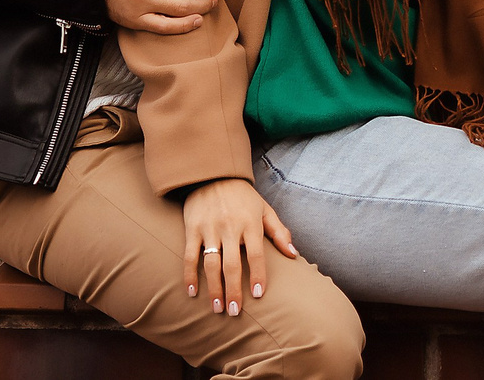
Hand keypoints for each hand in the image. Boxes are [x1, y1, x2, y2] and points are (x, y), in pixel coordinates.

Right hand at [183, 175, 299, 314]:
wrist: (211, 172)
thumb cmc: (242, 195)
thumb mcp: (264, 209)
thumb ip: (279, 231)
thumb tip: (294, 254)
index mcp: (250, 223)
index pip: (256, 255)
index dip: (259, 276)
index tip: (259, 295)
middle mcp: (230, 227)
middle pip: (232, 265)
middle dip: (234, 291)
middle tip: (235, 312)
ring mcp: (209, 229)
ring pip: (211, 264)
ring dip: (214, 289)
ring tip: (217, 308)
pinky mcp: (192, 228)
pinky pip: (190, 256)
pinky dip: (189, 275)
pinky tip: (192, 292)